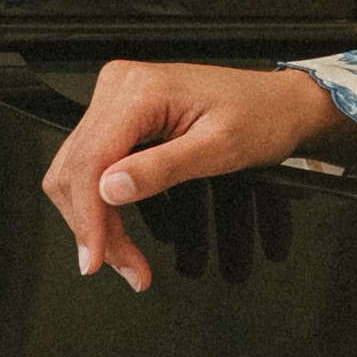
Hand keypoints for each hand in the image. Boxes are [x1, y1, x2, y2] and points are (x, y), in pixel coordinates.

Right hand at [41, 59, 355, 288]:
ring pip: (77, 171)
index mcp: (139, 90)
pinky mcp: (121, 116)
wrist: (281, 104)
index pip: (91, 160)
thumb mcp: (220, 149)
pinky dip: (102, 204)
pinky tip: (120, 231)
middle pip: (76, 169)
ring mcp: (116, 100)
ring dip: (95, 220)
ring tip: (127, 259)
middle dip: (94, 227)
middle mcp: (119, 87)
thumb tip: (110, 190)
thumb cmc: (262, 117)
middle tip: (128, 269)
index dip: (89, 218)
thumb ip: (163, 168)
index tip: (96, 259)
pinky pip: (93, 165)